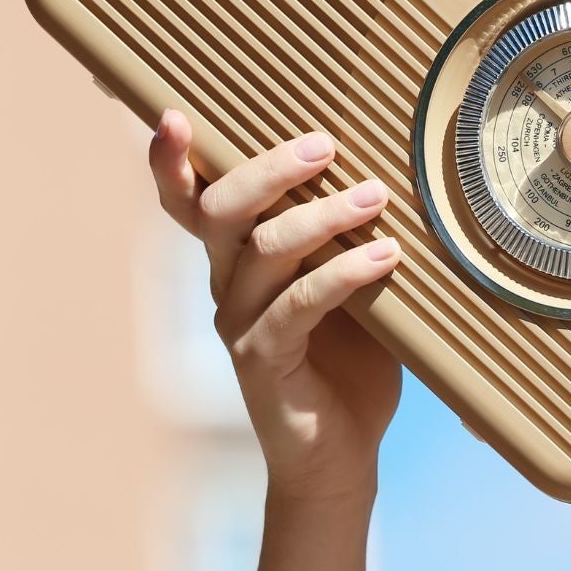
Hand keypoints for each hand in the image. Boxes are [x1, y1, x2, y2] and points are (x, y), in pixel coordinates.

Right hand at [148, 110, 401, 504]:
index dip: (172, 161)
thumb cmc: (352, 359)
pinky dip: (342, 274)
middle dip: (270, 169)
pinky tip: (385, 258)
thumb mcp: (351, 283)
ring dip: (322, 215)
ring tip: (375, 196)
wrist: (340, 454)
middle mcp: (227, 284)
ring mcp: (240, 323)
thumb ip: (350, 235)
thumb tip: (398, 165)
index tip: (175, 116)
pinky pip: (296, 305)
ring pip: (264, 248)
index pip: (191, 201)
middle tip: (324, 144)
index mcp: (238, 258)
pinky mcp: (263, 361)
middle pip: (223, 209)